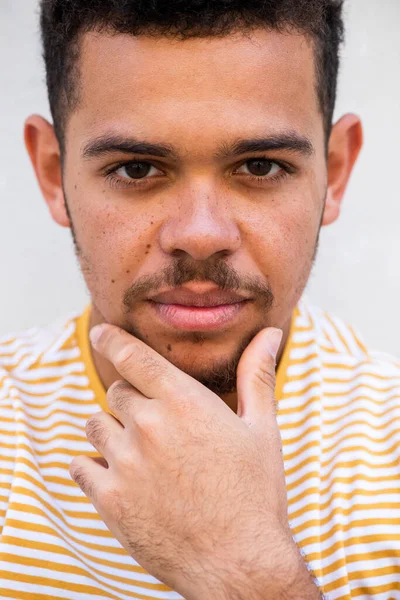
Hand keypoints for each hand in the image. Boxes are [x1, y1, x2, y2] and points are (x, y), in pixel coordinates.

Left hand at [70, 325, 317, 599]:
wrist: (239, 563)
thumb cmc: (255, 493)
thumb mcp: (262, 429)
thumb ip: (257, 375)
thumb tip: (271, 334)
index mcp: (185, 403)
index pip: (134, 356)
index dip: (114, 339)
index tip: (102, 332)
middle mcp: (149, 426)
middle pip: (117, 392)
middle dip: (132, 400)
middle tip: (155, 424)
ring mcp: (125, 463)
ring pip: (96, 424)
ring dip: (112, 430)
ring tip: (140, 452)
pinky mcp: (109, 499)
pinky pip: (82, 465)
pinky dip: (93, 464)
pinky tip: (117, 475)